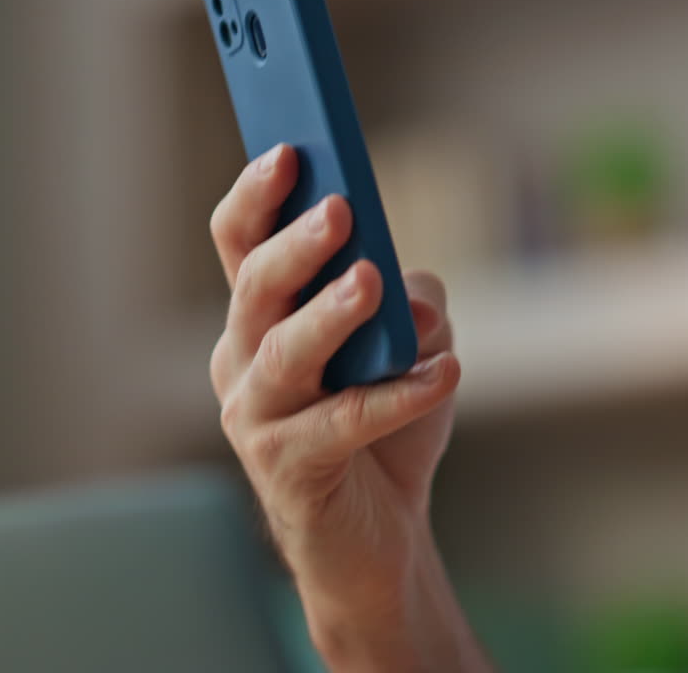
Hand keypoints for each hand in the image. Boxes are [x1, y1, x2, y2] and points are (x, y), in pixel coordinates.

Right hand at [209, 145, 488, 670]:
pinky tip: (446, 371)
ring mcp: (258, 420)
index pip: (241, 246)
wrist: (378, 537)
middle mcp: (244, 363)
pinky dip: (399, 393)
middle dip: (294, 244)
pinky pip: (345, 421)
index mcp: (261, 320)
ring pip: (285, 353)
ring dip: (329, 314)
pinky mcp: (291, 471)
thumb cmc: (385, 430)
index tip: (290, 150)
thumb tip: (407, 287)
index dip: (258, 196)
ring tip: (371, 282)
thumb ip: (410, 301)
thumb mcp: (409, 346)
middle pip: (255, 288)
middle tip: (338, 209)